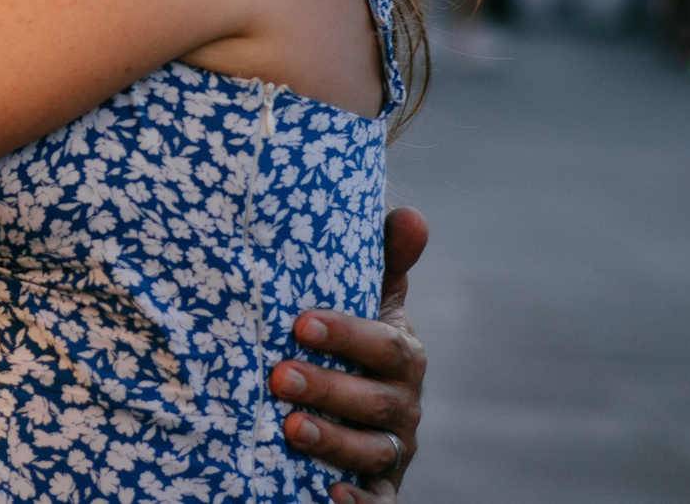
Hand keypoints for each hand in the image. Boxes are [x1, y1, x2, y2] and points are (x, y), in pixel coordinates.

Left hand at [271, 206, 427, 501]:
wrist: (353, 405)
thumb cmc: (352, 341)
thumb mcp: (370, 301)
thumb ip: (386, 261)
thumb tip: (411, 213)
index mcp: (402, 355)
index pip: (384, 343)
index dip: (346, 334)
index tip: (300, 323)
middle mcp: (403, 404)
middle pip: (375, 400)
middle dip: (329, 389)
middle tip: (278, 377)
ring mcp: (392, 448)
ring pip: (371, 450)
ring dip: (332, 441)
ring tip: (289, 429)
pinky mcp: (380, 487)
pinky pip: (378, 501)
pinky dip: (358, 501)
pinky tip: (327, 494)